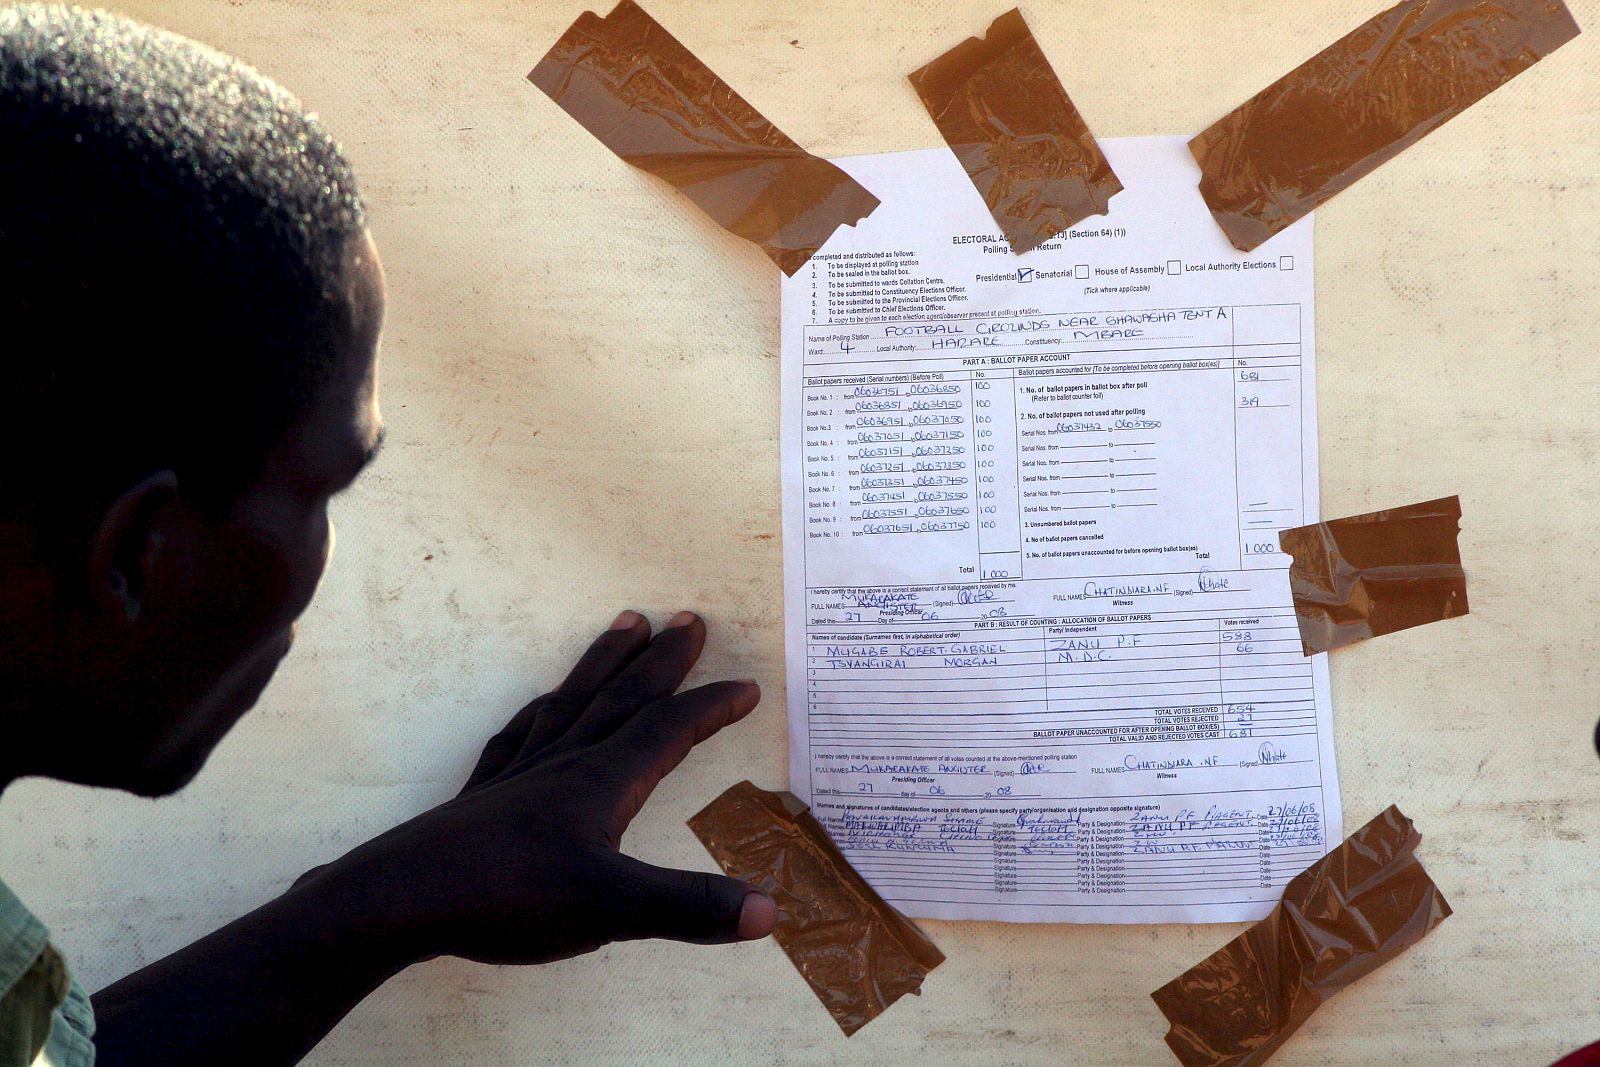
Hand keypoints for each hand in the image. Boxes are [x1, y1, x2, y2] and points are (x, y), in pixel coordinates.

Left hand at [314, 610, 775, 966]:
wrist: (399, 900)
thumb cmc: (506, 898)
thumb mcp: (612, 908)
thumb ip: (690, 906)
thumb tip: (771, 911)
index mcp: (601, 782)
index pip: (666, 730)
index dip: (710, 707)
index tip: (747, 687)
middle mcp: (563, 765)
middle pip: (621, 698)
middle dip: (661, 660)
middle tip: (688, 619)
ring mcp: (518, 776)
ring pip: (572, 702)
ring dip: (604, 662)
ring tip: (624, 624)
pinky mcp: (482, 797)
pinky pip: (518, 736)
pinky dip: (538, 712)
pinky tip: (541, 706)